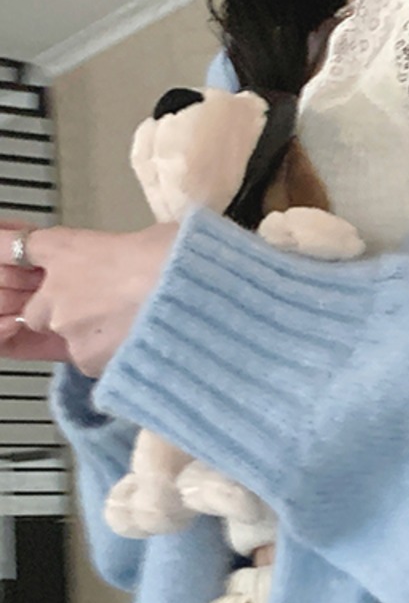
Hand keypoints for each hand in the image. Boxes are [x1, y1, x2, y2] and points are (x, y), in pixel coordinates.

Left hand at [0, 220, 179, 377]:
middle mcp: (57, 291)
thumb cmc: (181, 262)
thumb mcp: (155, 238)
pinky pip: (95, 365)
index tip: (20, 261)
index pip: (16, 247)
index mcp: (67, 248)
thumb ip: (131, 249)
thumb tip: (146, 254)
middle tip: (107, 309)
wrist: (196, 305)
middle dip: (64, 313)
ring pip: (70, 341)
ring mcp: (70, 331)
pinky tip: (145, 351)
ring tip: (139, 332)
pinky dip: (114, 361)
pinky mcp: (89, 363)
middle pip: (39, 310)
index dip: (16, 253)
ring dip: (94, 339)